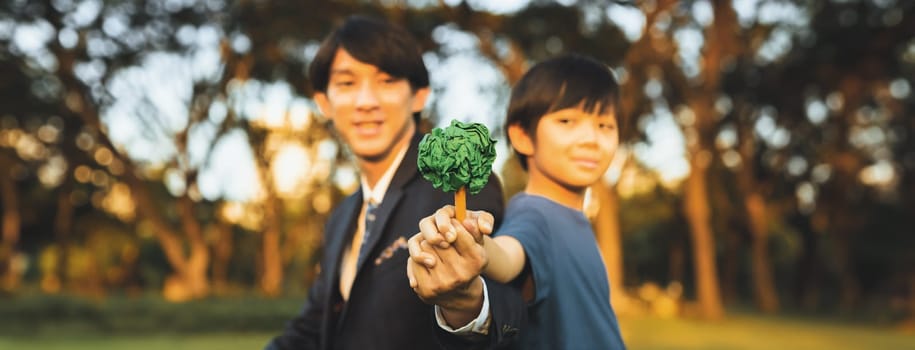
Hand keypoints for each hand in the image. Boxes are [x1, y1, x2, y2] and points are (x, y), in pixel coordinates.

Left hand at [406, 206, 494, 325]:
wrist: (459, 294)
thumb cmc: (468, 262)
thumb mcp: (477, 246)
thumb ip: (474, 229)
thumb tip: (467, 221)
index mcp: (476, 260)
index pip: (457, 232)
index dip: (453, 226)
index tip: (453, 229)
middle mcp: (460, 274)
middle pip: (439, 238)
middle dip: (440, 236)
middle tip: (444, 242)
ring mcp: (442, 283)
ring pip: (425, 245)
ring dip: (428, 245)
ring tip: (437, 253)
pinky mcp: (425, 289)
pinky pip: (413, 260)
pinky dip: (419, 257)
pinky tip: (428, 263)